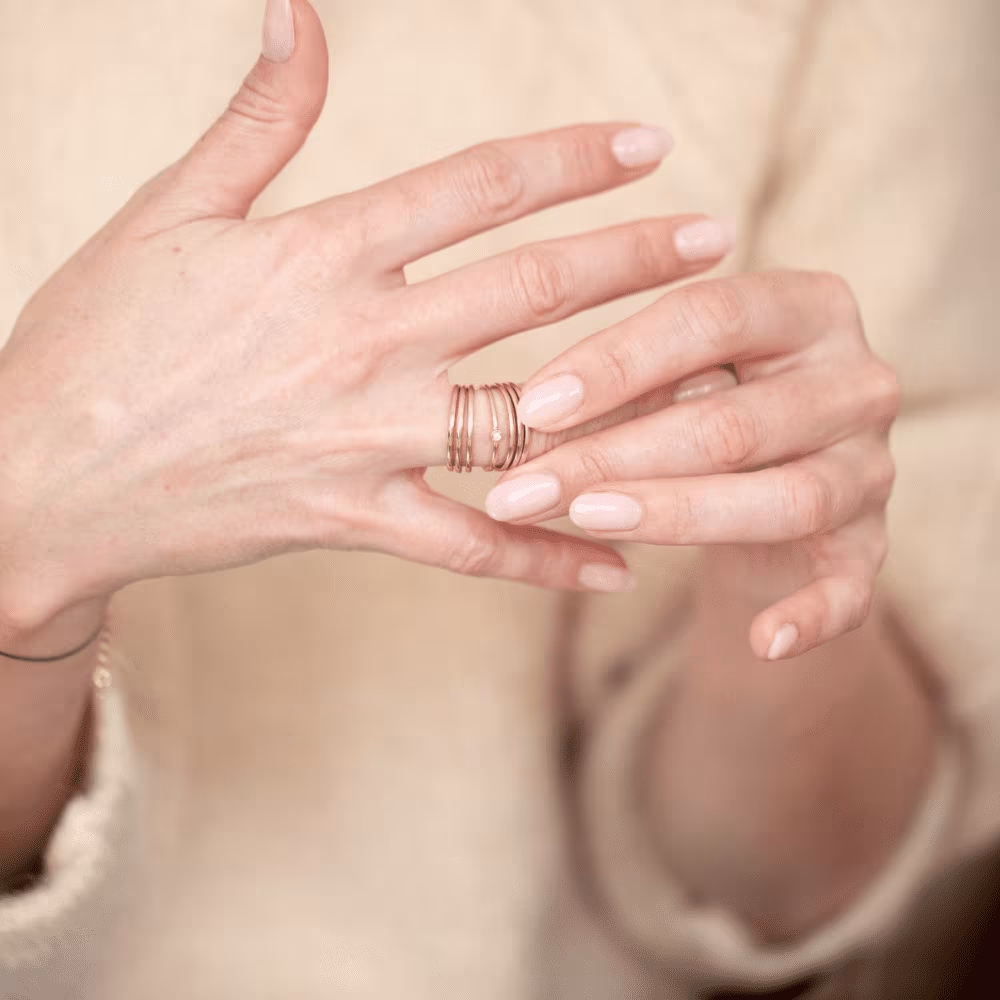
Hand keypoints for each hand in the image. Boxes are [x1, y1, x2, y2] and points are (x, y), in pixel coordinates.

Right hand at [0, 0, 732, 630]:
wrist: (43, 475)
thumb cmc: (97, 337)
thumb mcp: (168, 211)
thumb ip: (254, 118)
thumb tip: (297, 10)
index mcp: (320, 251)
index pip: (478, 187)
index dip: (572, 159)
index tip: (648, 147)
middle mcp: (361, 341)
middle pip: (531, 291)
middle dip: (635, 260)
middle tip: (718, 240)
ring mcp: (364, 438)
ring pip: (525, 418)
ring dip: (625, 403)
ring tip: (708, 389)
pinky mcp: (353, 519)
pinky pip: (471, 546)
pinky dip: (546, 555)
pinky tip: (616, 559)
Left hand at [485, 269, 898, 659]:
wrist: (770, 476)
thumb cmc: (703, 409)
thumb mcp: (667, 379)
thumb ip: (618, 387)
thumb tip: (522, 418)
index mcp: (808, 308)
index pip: (711, 317)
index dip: (617, 361)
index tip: (532, 406)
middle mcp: (858, 380)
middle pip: (736, 422)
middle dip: (617, 458)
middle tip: (525, 489)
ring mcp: (872, 468)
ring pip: (788, 498)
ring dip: (680, 516)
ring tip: (589, 524)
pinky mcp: (872, 546)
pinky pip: (853, 588)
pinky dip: (814, 617)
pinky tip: (762, 642)